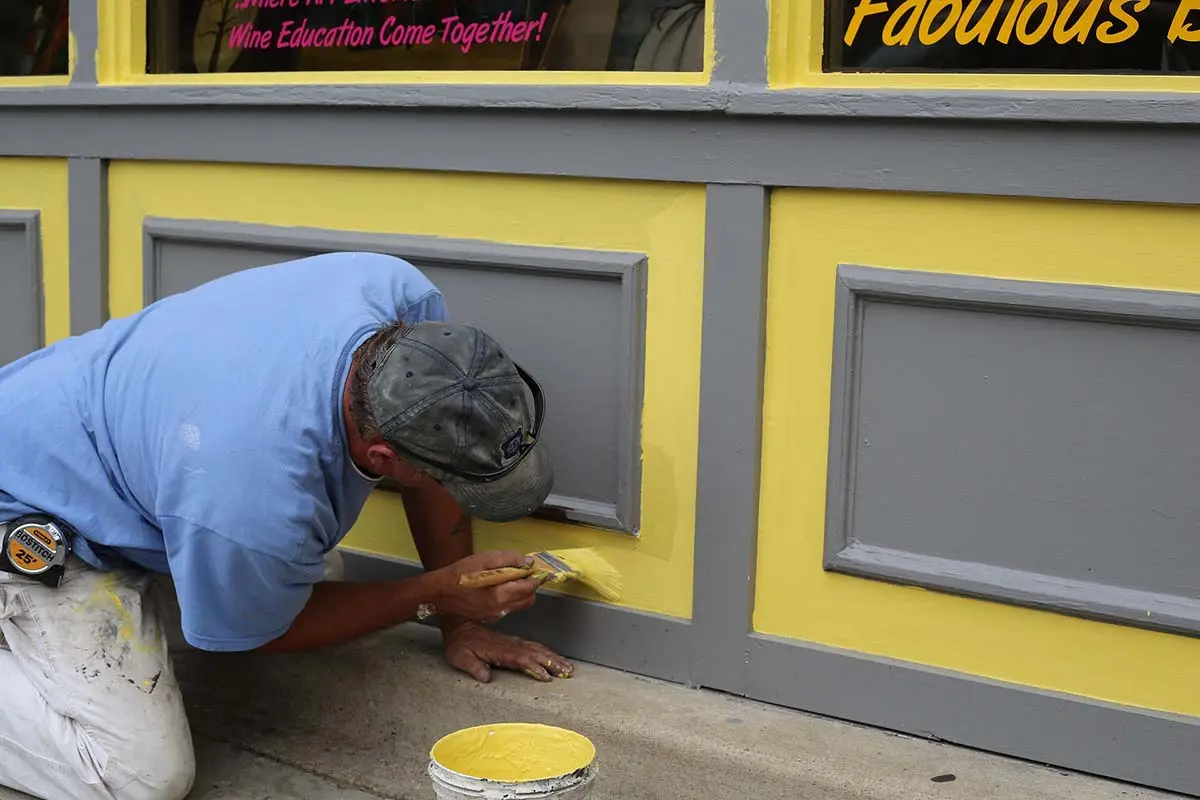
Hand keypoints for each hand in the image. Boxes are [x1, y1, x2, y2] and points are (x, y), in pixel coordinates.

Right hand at [431, 551, 541, 623]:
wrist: (439, 592)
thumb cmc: (460, 573)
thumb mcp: (484, 558)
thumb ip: (509, 559)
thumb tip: (528, 563)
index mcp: (500, 595)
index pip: (529, 588)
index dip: (535, 577)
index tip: (533, 568)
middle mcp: (500, 609)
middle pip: (529, 600)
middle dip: (530, 586)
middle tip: (522, 573)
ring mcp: (495, 615)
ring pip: (519, 605)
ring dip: (520, 593)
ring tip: (509, 578)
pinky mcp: (489, 617)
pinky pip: (508, 608)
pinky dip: (510, 598)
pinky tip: (497, 587)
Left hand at [443, 621, 573, 682]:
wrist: (459, 624)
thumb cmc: (459, 643)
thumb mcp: (460, 657)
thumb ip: (473, 666)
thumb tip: (486, 677)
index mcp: (497, 649)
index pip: (519, 658)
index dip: (533, 667)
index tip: (546, 676)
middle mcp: (508, 644)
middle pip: (534, 653)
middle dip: (551, 663)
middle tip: (567, 672)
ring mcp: (513, 642)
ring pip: (537, 649)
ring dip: (553, 657)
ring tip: (567, 667)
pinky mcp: (514, 641)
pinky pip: (534, 645)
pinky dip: (547, 651)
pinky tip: (555, 657)